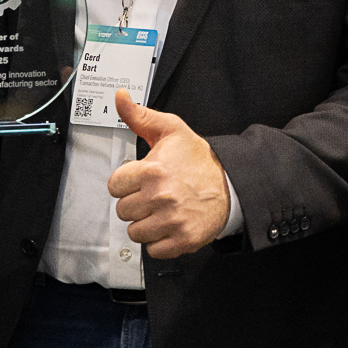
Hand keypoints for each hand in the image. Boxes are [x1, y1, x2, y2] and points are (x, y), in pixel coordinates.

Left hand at [108, 91, 229, 257]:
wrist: (232, 184)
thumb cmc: (199, 160)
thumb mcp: (171, 130)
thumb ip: (140, 116)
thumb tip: (120, 98)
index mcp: (153, 171)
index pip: (115, 186)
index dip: (126, 183)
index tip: (140, 181)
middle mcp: (161, 197)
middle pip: (123, 211)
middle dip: (136, 204)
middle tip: (154, 196)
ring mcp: (172, 221)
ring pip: (135, 232)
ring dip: (146, 224)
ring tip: (161, 212)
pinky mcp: (183, 240)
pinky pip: (153, 250)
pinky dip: (160, 242)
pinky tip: (170, 226)